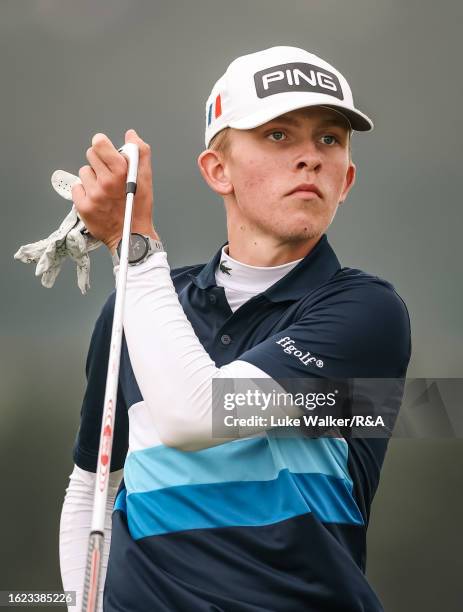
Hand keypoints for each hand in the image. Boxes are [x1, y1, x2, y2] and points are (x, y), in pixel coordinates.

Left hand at [72, 129, 158, 252]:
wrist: (131, 237)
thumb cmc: (139, 210)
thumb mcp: (147, 180)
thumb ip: (141, 154)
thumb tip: (131, 136)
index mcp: (121, 172)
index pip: (99, 143)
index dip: (103, 145)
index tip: (106, 151)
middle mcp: (106, 182)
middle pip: (90, 155)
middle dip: (100, 162)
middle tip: (109, 176)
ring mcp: (93, 195)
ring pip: (84, 172)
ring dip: (93, 178)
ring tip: (104, 191)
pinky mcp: (83, 206)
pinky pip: (78, 188)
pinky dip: (85, 192)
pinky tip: (97, 200)